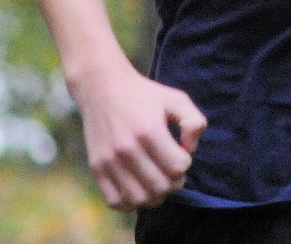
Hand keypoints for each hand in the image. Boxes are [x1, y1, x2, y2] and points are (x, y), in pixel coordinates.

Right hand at [71, 56, 207, 210]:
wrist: (102, 88)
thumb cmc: (144, 94)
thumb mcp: (176, 99)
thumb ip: (194, 123)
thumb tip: (190, 150)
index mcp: (149, 131)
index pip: (178, 168)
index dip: (184, 163)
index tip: (179, 152)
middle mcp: (127, 149)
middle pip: (161, 187)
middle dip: (174, 182)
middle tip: (171, 170)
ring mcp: (109, 161)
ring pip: (139, 199)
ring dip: (154, 195)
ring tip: (156, 181)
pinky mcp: (96, 168)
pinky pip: (115, 202)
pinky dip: (130, 202)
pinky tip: (138, 187)